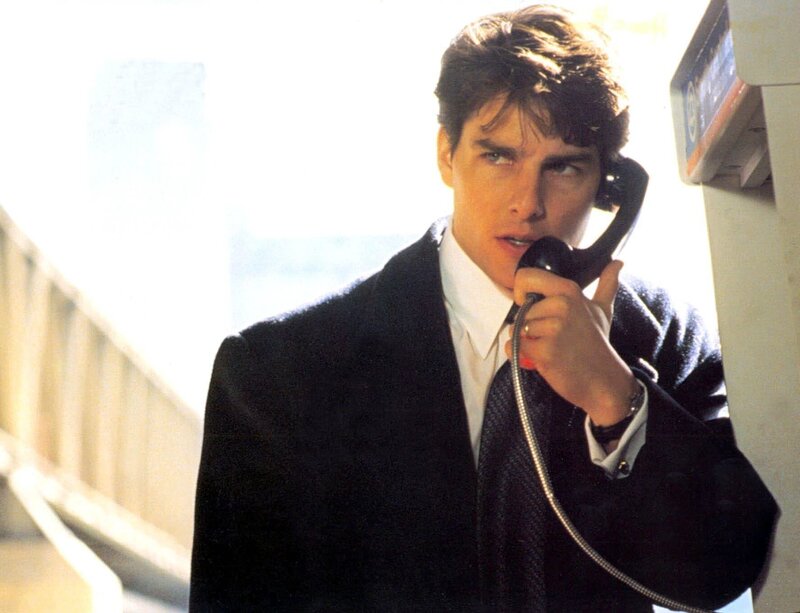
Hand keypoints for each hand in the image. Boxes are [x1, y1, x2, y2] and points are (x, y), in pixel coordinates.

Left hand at [504, 260, 634, 425]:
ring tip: (553, 349)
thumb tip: (618, 263)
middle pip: (520, 311)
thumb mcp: (602, 310)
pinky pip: (515, 347)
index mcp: (569, 290)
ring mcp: (554, 328)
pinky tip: (543, 359)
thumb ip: (606, 285)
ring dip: (527, 343)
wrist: (603, 383)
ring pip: (517, 330)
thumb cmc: (597, 346)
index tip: (533, 305)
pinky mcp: (545, 350)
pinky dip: (522, 356)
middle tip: (553, 338)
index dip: (522, 292)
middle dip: (529, 327)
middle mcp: (561, 305)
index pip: (525, 277)